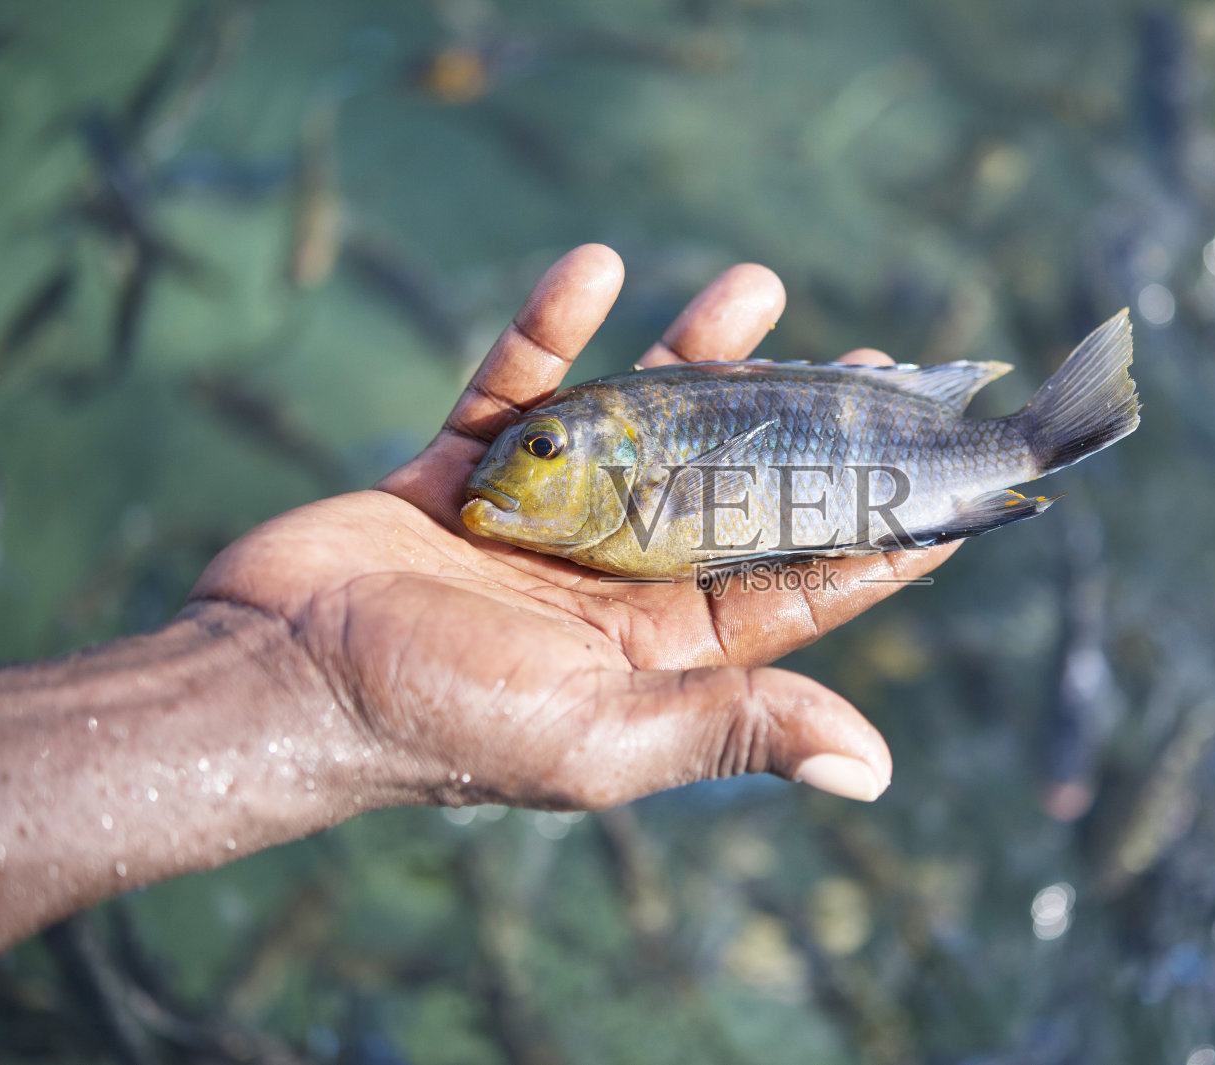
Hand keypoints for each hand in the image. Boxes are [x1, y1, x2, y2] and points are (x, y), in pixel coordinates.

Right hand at [191, 245, 955, 808]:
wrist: (271, 678)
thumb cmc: (442, 723)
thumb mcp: (603, 735)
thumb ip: (736, 726)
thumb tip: (876, 771)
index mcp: (661, 648)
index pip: (792, 586)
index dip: (871, 538)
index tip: (944, 486)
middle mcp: (615, 579)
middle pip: (733, 488)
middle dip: (801, 426)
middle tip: (869, 367)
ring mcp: (543, 517)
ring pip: (640, 422)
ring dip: (695, 352)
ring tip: (758, 287)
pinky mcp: (465, 469)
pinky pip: (521, 384)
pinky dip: (552, 327)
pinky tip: (593, 267)